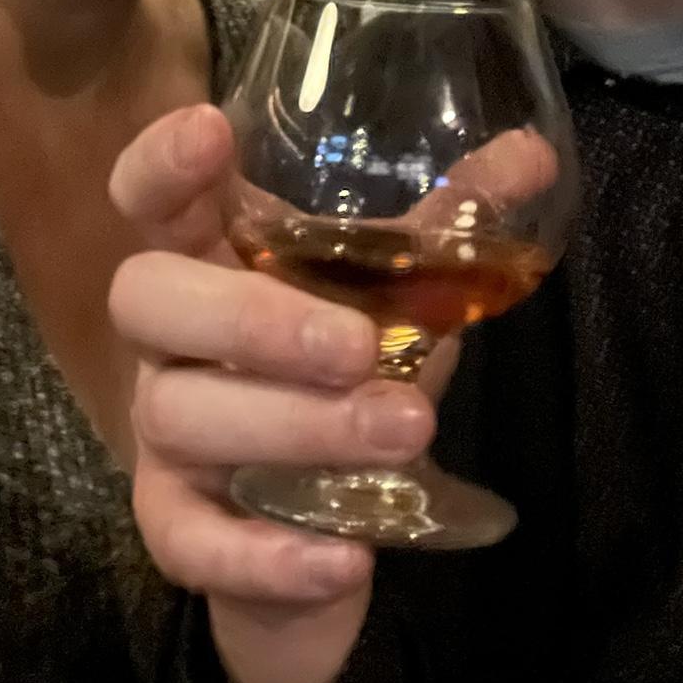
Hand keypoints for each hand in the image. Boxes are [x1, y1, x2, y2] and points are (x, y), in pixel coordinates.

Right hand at [108, 105, 444, 682]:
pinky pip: (187, 538)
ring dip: (295, 426)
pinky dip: (265, 552)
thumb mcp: (396, 296)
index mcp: (208, 257)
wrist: (318, 523)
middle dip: (249, 318)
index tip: (213, 130)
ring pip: (180, 415)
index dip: (162, 160)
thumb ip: (452, 227)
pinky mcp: (176, 524)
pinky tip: (346, 552)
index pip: (151, 194)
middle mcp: (168, 338)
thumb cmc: (347, 374)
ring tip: (406, 431)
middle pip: (145, 297)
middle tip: (358, 347)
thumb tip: (536, 154)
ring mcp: (162, 431)